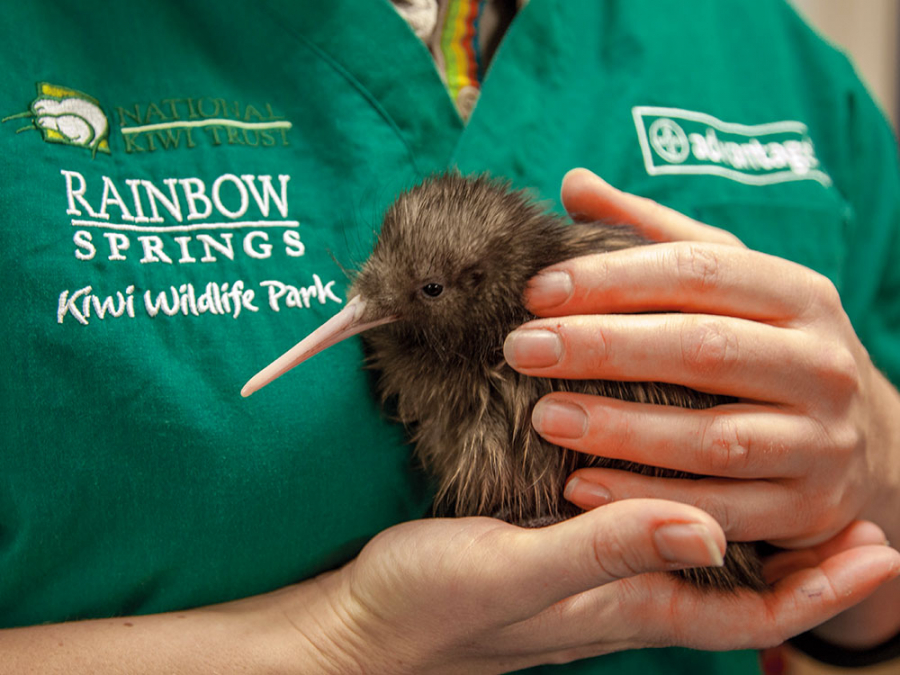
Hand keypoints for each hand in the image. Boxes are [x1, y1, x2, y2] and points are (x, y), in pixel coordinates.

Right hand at [298, 505, 896, 673]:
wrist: (362, 624)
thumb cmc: (432, 606)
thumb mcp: (515, 574)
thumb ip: (606, 553)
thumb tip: (706, 528)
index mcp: (625, 607)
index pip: (750, 610)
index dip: (819, 590)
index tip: (878, 548)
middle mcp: (620, 596)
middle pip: (736, 587)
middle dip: (800, 559)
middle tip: (846, 508)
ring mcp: (587, 577)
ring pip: (690, 556)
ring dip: (742, 526)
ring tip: (772, 479)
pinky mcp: (552, 552)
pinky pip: (635, 533)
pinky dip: (669, 504)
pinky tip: (661, 468)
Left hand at [502, 168, 899, 644]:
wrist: (865, 440)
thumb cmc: (766, 345)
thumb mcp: (730, 282)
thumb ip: (654, 234)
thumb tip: (575, 184)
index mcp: (797, 293)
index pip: (697, 271)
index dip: (611, 278)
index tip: (536, 290)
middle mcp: (820, 363)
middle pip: (703, 348)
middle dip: (603, 346)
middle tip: (522, 348)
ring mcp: (821, 441)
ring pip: (714, 437)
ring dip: (622, 429)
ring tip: (544, 417)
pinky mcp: (808, 507)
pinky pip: (720, 510)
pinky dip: (648, 500)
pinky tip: (581, 488)